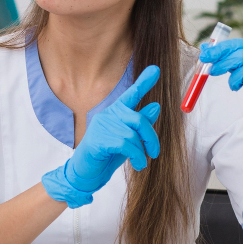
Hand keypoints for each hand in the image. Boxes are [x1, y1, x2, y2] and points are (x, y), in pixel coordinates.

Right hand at [41, 65, 161, 207]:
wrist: (86, 174)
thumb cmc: (106, 156)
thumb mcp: (128, 140)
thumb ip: (140, 125)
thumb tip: (156, 106)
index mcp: (114, 113)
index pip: (131, 95)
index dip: (143, 82)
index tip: (156, 69)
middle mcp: (107, 115)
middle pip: (137, 119)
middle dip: (151, 137)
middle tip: (154, 153)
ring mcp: (101, 127)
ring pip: (132, 134)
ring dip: (141, 151)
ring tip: (141, 163)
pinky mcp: (98, 140)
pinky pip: (125, 144)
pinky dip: (136, 156)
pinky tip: (138, 164)